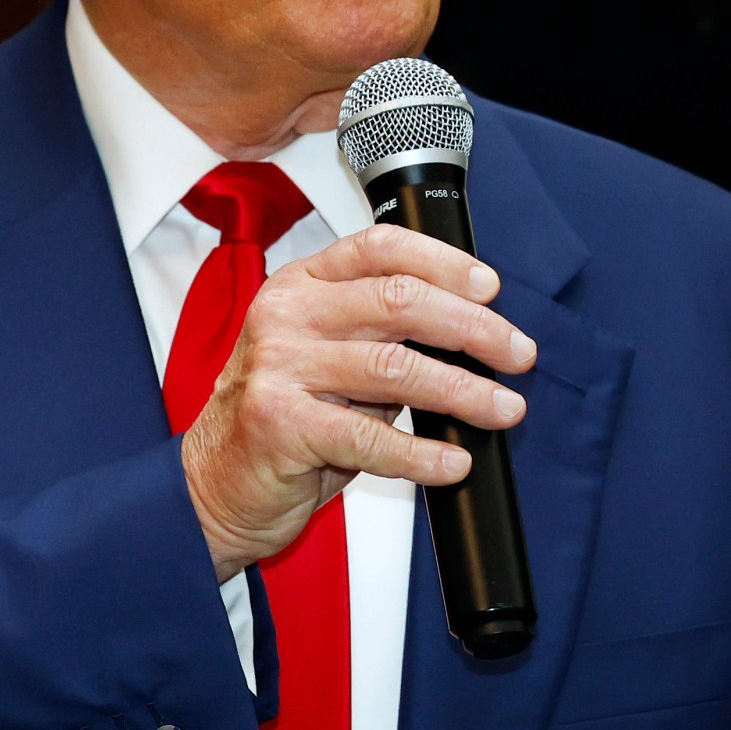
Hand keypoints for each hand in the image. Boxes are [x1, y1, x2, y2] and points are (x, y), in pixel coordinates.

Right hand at [179, 224, 536, 581]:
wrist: (214, 481)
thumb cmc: (281, 417)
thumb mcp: (323, 355)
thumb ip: (379, 335)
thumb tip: (471, 333)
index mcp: (301, 285)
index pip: (379, 248)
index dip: (444, 262)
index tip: (490, 289)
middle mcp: (287, 315)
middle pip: (399, 301)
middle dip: (473, 328)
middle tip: (517, 354)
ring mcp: (280, 367)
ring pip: (394, 368)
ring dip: (463, 391)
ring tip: (503, 409)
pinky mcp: (281, 423)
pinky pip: (369, 437)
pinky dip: (422, 453)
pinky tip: (452, 462)